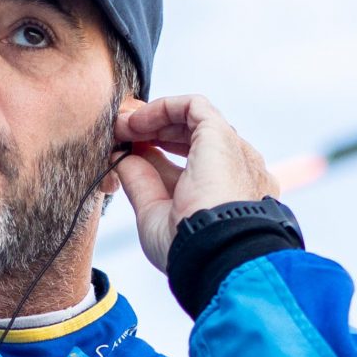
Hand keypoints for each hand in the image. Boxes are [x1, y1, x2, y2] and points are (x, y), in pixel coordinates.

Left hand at [113, 95, 280, 272]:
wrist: (209, 251)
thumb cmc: (186, 248)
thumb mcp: (155, 215)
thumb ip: (142, 183)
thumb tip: (123, 159)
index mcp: (226, 195)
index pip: (189, 165)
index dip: (156, 155)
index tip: (126, 155)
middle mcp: (237, 169)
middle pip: (191, 139)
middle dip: (153, 133)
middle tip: (119, 134)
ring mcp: (234, 150)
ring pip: (193, 120)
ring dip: (154, 119)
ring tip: (123, 127)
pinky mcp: (222, 134)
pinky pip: (193, 106)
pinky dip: (162, 108)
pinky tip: (135, 122)